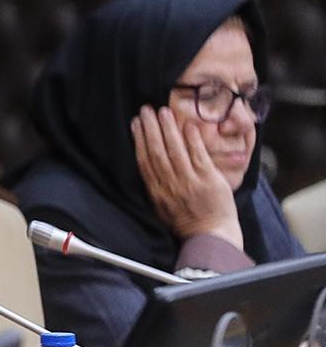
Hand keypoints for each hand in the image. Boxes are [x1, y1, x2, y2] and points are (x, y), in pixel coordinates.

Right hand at [132, 105, 241, 248]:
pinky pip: (198, 156)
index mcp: (156, 192)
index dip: (139, 140)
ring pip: (175, 151)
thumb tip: (149, 164)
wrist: (211, 236)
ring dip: (169, 129)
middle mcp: (170, 186)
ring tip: (163, 111)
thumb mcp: (162, 207)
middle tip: (146, 109)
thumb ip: (156, 186)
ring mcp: (190, 182)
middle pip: (157, 152)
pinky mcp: (209, 181)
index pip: (144, 161)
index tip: (136, 123)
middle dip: (150, 129)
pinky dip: (192, 140)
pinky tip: (188, 126)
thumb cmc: (187, 223)